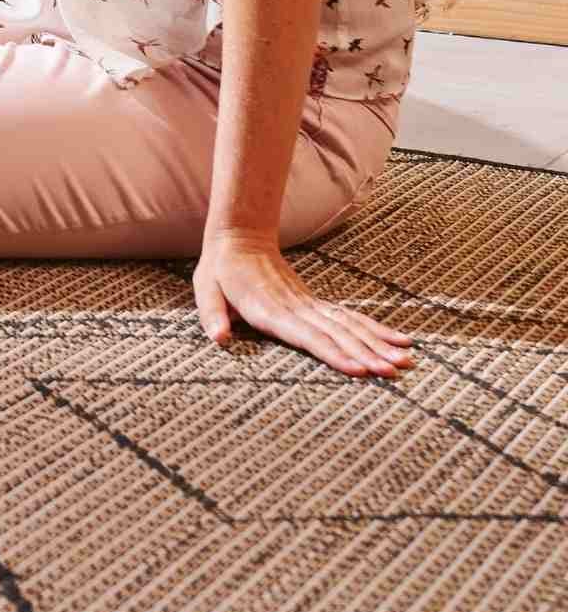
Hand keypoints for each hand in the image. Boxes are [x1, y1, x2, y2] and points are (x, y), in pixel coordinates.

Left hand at [193, 230, 413, 376]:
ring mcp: (309, 305)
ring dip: (378, 343)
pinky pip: (349, 317)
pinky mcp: (315, 303)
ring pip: (349, 326)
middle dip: (366, 354)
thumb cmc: (220, 272)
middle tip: (394, 371)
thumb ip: (212, 315)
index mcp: (270, 311)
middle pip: (337, 334)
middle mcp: (296, 309)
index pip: (307, 337)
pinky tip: (399, 339)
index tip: (359, 369)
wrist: (240, 239)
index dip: (333, 354)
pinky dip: (374, 329)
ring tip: (405, 360)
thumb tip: (218, 338)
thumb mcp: (206, 290)